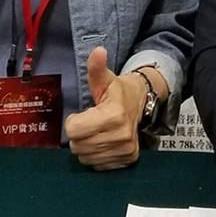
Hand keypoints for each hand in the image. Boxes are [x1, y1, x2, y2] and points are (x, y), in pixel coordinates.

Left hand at [64, 47, 146, 169]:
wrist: (142, 103)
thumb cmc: (117, 91)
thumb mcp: (105, 79)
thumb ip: (96, 68)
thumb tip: (98, 51)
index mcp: (113, 115)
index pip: (74, 130)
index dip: (73, 122)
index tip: (82, 114)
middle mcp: (121, 135)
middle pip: (78, 146)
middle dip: (78, 135)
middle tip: (88, 124)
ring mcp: (125, 150)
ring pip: (85, 158)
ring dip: (86, 146)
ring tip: (96, 133)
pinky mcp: (127, 160)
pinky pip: (97, 165)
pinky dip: (96, 156)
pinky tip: (103, 142)